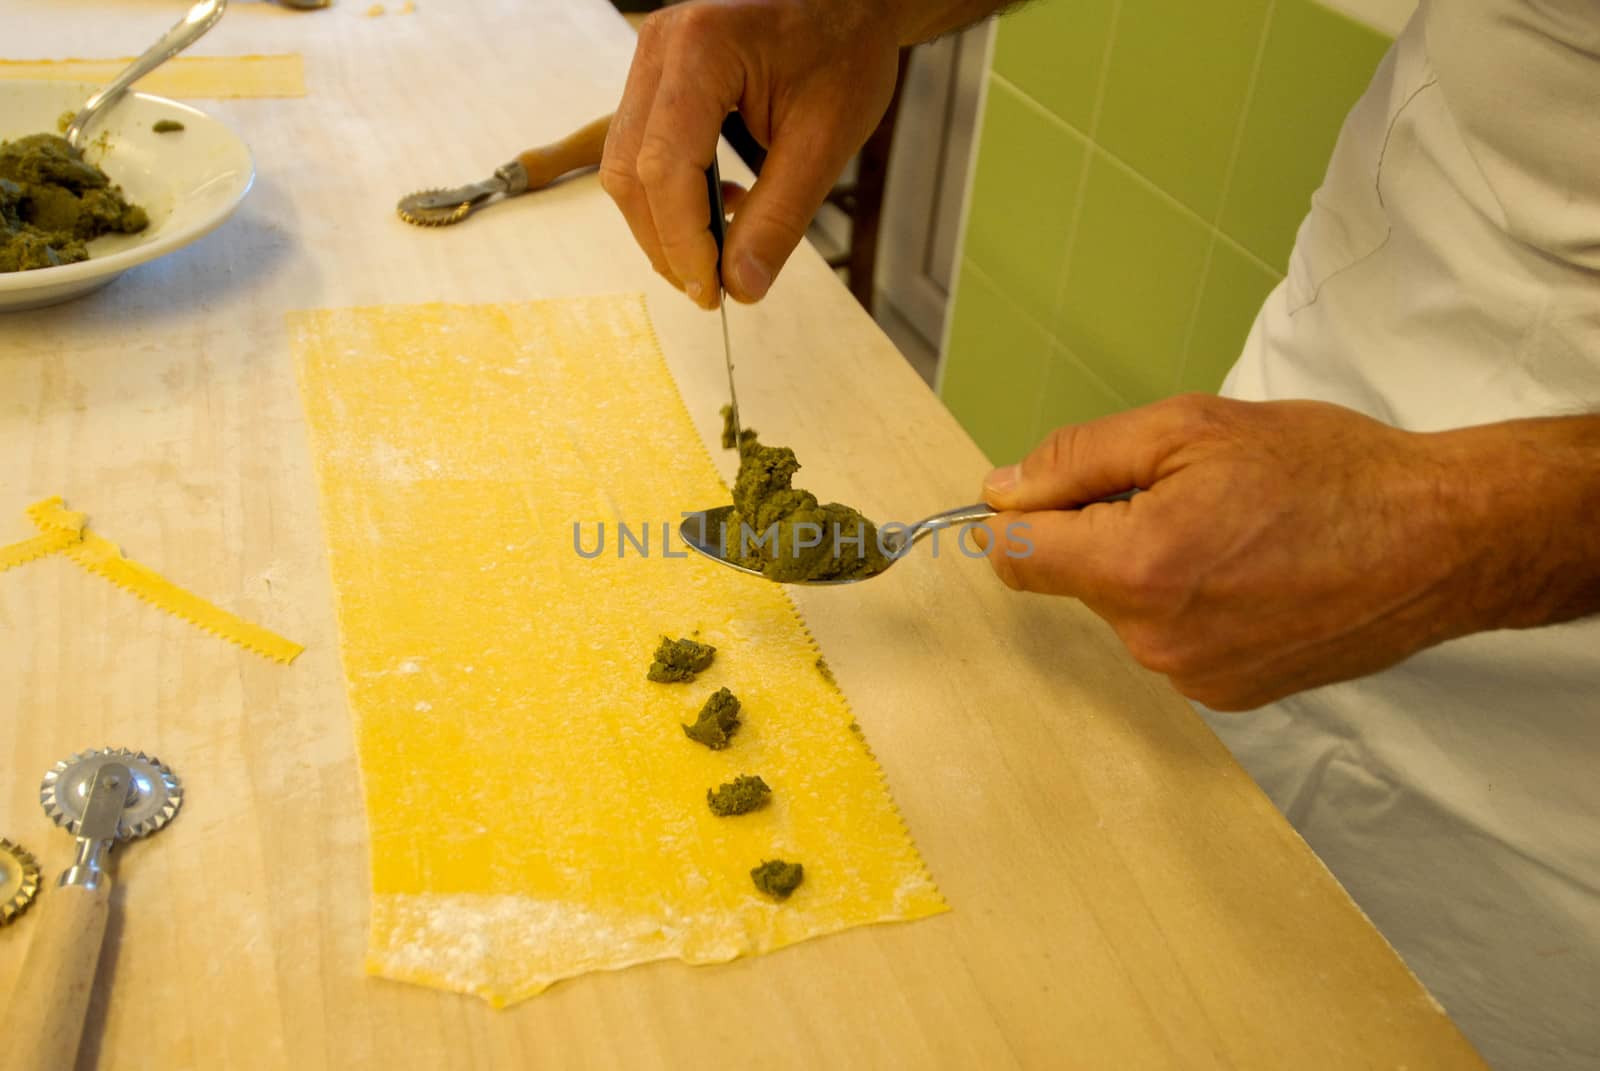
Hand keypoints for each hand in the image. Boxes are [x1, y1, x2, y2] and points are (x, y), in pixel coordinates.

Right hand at [601, 0, 900, 307]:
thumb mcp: (826, 139)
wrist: (847, 2)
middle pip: (630, 171)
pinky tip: (718, 206)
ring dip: (663, 224)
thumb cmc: (844, 49)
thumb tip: (741, 287)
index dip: (681, 241)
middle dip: (665, 242)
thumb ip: (780, 216)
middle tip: (712, 289)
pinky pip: (639, 149)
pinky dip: (669, 194)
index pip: (665, 166)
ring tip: (717, 254)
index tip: (712, 292)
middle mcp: (659, 48)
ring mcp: (650, 59)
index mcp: (702, 49)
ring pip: (624, 166)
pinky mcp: (655, 76)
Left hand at [976, 394, 1533, 710]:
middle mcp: (1154, 640)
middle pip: (1073, 577)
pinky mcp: (1228, 694)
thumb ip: (1078, 460)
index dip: (1023, 512)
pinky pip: (1171, 639)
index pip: (1014, 555)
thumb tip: (1001, 491)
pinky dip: (1192, 603)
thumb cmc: (1327, 472)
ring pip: (1125, 608)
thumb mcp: (1189, 428)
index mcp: (1136, 568)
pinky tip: (1254, 572)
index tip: (1054, 490)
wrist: (1438, 540)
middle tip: (1189, 492)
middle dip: (1105, 529)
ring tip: (1235, 531)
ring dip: (1152, 567)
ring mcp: (1192, 676)